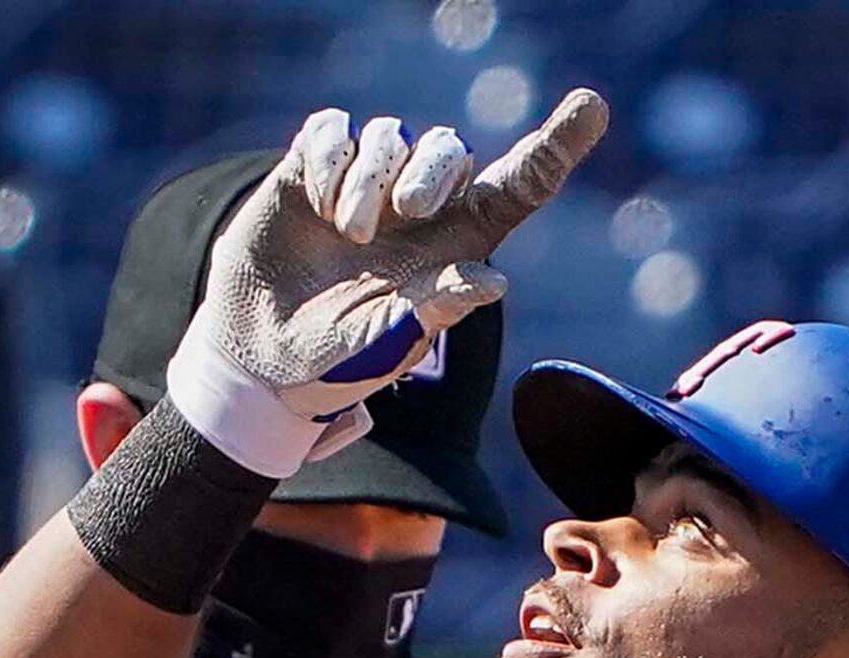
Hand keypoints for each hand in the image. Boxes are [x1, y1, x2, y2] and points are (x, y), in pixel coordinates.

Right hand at [167, 89, 609, 475]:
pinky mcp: (311, 172)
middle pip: (451, 149)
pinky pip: (333, 131)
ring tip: (348, 231)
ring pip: (390, 135)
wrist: (256, 357)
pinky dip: (330, 160)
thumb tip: (495, 281)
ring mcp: (364, 185)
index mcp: (454, 245)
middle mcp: (416, 208)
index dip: (557, 144)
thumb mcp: (390, 343)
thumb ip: (439, 308)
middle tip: (406, 212)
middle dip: (435, 169)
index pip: (519, 185)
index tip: (592, 106)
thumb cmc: (337, 360)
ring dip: (372, 177)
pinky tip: (318, 205)